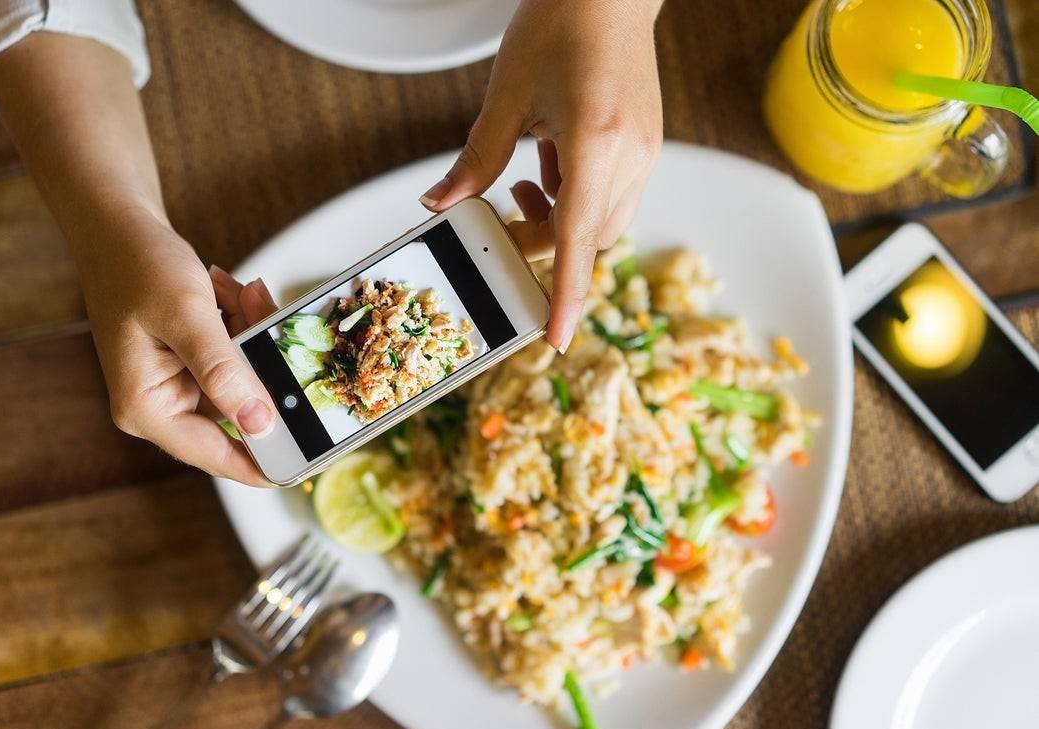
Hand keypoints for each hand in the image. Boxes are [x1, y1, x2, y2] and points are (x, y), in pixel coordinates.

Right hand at [79, 208, 279, 485]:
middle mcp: (157, 405)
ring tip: (242, 295)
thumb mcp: (188, 316)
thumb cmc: (138, 264)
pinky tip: (230, 293)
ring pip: (241, 379)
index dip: (263, 462)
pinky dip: (241, 326)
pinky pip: (234, 357)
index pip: (214, 455)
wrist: (116, 225)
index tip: (309, 461)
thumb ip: (223, 372)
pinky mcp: (188, 364)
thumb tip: (259, 423)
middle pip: (235, 412)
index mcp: (146, 408)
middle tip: (268, 322)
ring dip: (251, 336)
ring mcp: (173, 385)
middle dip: (261, 369)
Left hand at [419, 0, 663, 350]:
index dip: (564, 295)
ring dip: (561, 220)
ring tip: (527, 179)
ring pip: (602, 222)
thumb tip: (441, 205)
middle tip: (506, 213)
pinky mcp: (647, 146)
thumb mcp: (506, 94)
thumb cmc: (560, 23)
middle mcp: (630, 155)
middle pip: (587, 240)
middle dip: (543, 244)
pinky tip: (553, 161)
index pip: (577, 239)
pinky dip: (578, 197)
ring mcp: (646, 152)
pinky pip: (612, 196)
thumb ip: (475, 159)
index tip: (554, 338)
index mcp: (595, 141)